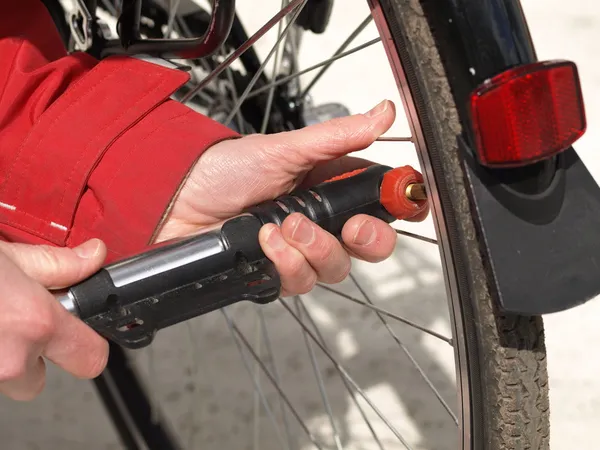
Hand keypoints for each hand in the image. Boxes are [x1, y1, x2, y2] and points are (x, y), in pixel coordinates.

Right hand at [0, 239, 107, 400]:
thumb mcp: (7, 257)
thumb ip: (57, 263)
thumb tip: (93, 257)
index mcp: (34, 323)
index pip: (92, 358)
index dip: (90, 345)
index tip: (84, 334)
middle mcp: (9, 358)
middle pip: (38, 380)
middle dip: (34, 355)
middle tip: (21, 323)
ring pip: (7, 378)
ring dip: (5, 354)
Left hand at [158, 100, 414, 295]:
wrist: (175, 198)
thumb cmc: (223, 168)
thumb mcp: (284, 149)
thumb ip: (337, 138)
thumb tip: (383, 114)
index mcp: (330, 188)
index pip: (379, 204)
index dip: (397, 208)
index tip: (404, 203)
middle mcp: (320, 221)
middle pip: (368, 247)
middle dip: (367, 240)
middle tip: (351, 228)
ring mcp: (298, 249)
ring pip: (334, 269)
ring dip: (313, 248)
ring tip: (282, 226)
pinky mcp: (274, 272)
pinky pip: (298, 282)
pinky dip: (285, 263)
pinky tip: (264, 242)